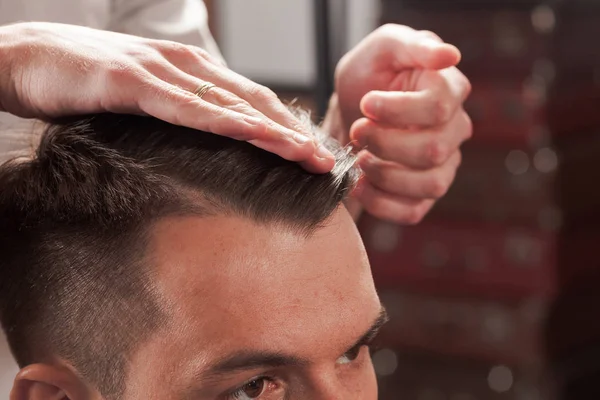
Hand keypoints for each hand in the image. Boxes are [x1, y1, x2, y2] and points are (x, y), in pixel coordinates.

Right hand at [0, 22, 333, 171]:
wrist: (24, 58)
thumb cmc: (84, 83)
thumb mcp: (141, 104)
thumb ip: (176, 117)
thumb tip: (203, 149)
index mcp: (191, 71)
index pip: (250, 101)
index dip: (285, 127)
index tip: (312, 155)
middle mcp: (186, 65)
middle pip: (253, 101)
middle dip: (293, 132)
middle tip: (325, 162)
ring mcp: (163, 71)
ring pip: (231, 103)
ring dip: (274, 129)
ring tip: (307, 154)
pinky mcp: (134, 81)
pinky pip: (189, 106)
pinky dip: (226, 121)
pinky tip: (254, 135)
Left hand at [326, 24, 471, 222]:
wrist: (352, 108)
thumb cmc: (372, 74)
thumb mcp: (385, 48)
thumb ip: (415, 46)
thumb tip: (450, 55)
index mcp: (450, 90)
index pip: (438, 107)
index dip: (397, 110)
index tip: (365, 104)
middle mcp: (454, 130)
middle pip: (432, 150)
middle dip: (384, 144)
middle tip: (356, 132)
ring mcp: (443, 164)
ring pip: (429, 185)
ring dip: (385, 176)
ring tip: (359, 160)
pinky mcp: (423, 193)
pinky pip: (413, 212)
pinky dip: (381, 204)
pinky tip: (358, 185)